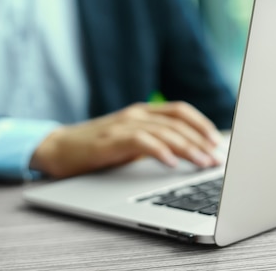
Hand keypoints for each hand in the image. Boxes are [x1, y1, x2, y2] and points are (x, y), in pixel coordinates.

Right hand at [29, 101, 222, 177]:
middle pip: (177, 123)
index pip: (179, 110)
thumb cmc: (96, 148)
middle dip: (200, 141)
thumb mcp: (129, 142)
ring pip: (164, 132)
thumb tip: (187, 154)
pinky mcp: (111, 139)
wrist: (58, 149)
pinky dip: (159, 151)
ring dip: (188, 148)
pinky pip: (141, 141)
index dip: (201, 123)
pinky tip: (172, 164)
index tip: (218, 140)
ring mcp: (122, 125)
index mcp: (142, 113)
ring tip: (203, 163)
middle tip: (216, 158)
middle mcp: (135, 114)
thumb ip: (153, 142)